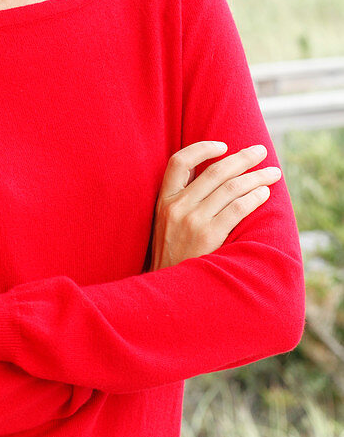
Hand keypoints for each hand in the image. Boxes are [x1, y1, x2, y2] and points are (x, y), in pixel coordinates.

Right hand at [150, 141, 281, 270]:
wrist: (168, 291)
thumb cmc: (172, 257)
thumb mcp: (165, 225)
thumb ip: (182, 203)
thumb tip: (215, 181)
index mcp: (163, 201)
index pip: (179, 161)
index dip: (202, 148)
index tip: (223, 145)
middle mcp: (177, 207)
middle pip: (215, 171)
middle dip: (242, 158)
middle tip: (261, 151)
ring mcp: (192, 221)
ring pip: (231, 188)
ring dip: (256, 177)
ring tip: (273, 173)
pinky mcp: (209, 237)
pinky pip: (238, 208)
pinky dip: (254, 197)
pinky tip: (264, 193)